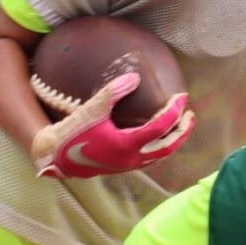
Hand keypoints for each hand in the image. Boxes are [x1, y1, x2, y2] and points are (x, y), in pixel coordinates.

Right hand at [30, 70, 194, 179]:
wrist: (55, 158)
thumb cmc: (72, 133)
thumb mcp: (91, 110)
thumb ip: (112, 93)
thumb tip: (134, 76)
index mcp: (127, 144)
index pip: (161, 127)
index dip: (174, 110)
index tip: (182, 96)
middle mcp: (132, 158)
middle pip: (168, 146)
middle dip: (183, 131)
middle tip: (190, 115)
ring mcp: (129, 166)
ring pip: (161, 156)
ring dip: (174, 141)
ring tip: (180, 126)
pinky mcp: (123, 167)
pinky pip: (150, 159)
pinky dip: (161, 148)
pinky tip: (160, 137)